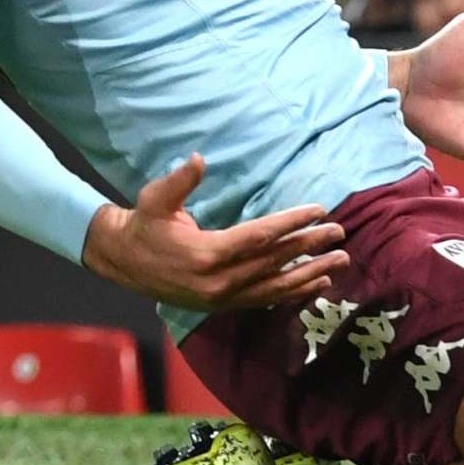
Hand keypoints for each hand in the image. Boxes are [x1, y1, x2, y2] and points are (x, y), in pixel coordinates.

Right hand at [82, 153, 348, 310]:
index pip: (260, 237)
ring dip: (310, 274)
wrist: (123, 262)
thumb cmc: (143, 225)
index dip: (291, 223)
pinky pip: (265, 299)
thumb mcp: (155, 199)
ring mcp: (223, 297)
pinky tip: (315, 284)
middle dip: (310, 247)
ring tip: (339, 262)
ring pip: (275, 286)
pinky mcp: (223, 304)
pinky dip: (292, 292)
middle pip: (274, 262)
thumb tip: (199, 159)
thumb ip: (179, 181)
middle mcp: (220, 281)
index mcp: (207, 253)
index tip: (318, 210)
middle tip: (340, 233)